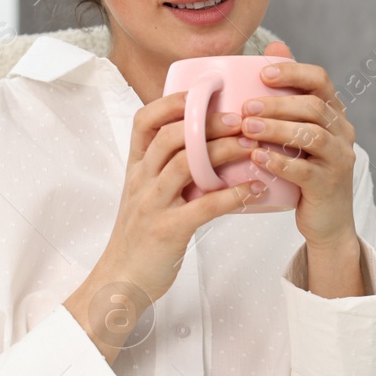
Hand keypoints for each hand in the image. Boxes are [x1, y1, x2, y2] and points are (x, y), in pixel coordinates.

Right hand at [67, 88, 265, 360]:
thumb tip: (207, 150)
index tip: (203, 92)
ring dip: (224, 151)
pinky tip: (256, 190)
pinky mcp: (167, 230)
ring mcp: (152, 204)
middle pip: (171, 136)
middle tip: (241, 118)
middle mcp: (140, 181)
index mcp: (136, 170)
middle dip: (207, 122)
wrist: (119, 283)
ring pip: (186, 164)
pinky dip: (233, 194)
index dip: (172, 102)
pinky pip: (203, 205)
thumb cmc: (139, 240)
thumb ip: (169, 174)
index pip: (145, 121)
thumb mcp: (146, 198)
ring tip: (253, 146)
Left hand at [241, 40, 357, 249]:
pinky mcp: (330, 185)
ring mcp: (339, 159)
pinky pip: (306, 170)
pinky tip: (257, 158)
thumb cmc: (303, 169)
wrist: (325, 220)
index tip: (262, 73)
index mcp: (333, 113)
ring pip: (311, 135)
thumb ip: (287, 93)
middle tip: (245, 106)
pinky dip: (279, 161)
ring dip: (276, 129)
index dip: (293, 72)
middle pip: (314, 106)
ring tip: (247, 128)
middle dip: (278, 103)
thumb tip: (275, 46)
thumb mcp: (295, 131)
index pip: (321, 80)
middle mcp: (342, 132)